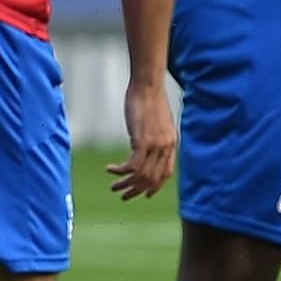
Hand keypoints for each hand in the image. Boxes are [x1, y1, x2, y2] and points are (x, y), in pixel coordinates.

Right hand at [107, 78, 177, 198]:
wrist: (148, 85)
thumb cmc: (148, 97)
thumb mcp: (155, 120)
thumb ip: (153, 134)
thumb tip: (142, 143)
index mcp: (170, 144)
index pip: (166, 174)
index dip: (155, 187)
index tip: (144, 194)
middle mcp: (165, 147)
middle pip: (152, 179)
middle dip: (136, 190)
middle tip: (122, 195)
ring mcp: (156, 145)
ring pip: (141, 176)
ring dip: (126, 184)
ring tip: (113, 186)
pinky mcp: (143, 141)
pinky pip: (132, 166)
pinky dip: (120, 172)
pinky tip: (110, 169)